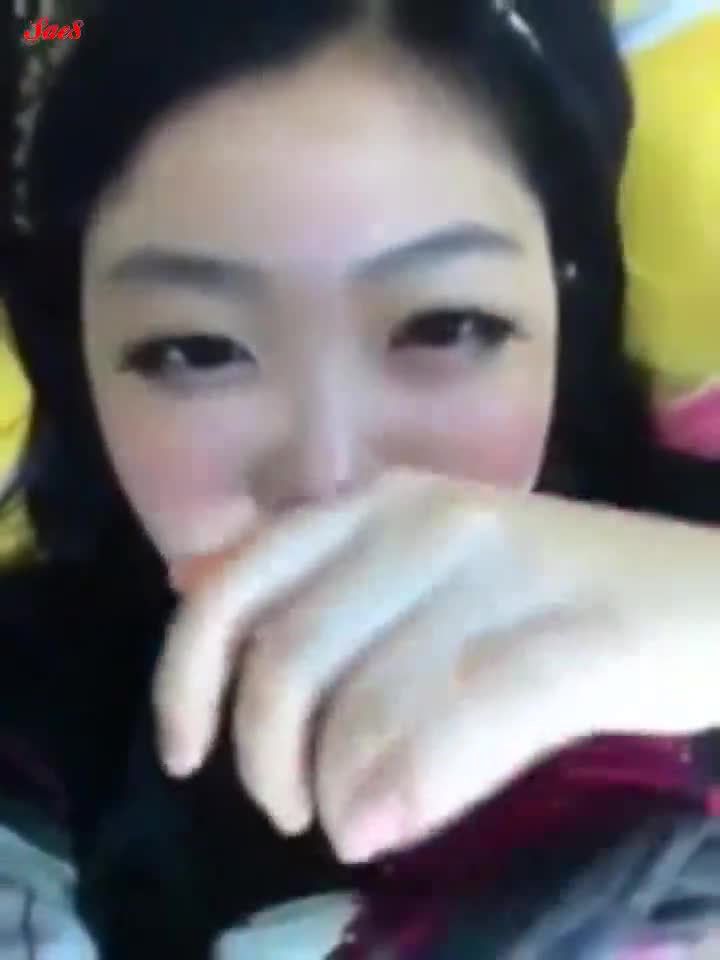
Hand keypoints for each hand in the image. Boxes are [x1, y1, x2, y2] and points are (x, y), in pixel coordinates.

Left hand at [153, 469, 715, 862]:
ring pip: (363, 712)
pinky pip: (453, 732)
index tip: (187, 755)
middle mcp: (425, 519)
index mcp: (378, 501)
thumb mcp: (422, 563)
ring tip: (354, 823)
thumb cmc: (555, 589)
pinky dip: (404, 796)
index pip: (236, 585)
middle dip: (268, 761)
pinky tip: (388, 829)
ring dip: (338, 795)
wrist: (709, 596)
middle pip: (288, 663)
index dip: (187, 677)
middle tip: (294, 811)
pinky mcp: (573, 640)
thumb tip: (204, 614)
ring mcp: (501, 573)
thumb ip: (324, 583)